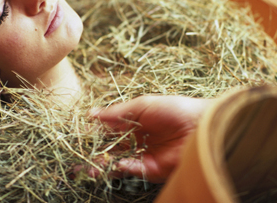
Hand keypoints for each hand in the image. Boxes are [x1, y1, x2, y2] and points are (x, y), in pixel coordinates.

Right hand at [90, 95, 213, 182]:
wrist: (200, 126)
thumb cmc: (174, 109)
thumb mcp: (143, 105)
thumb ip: (117, 112)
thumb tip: (92, 114)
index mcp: (134, 122)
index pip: (109, 129)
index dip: (94, 132)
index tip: (79, 135)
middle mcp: (136, 139)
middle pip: (110, 148)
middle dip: (93, 153)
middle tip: (76, 158)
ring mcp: (144, 155)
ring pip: (117, 161)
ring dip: (101, 165)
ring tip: (87, 167)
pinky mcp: (152, 169)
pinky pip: (132, 170)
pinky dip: (121, 168)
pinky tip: (114, 164)